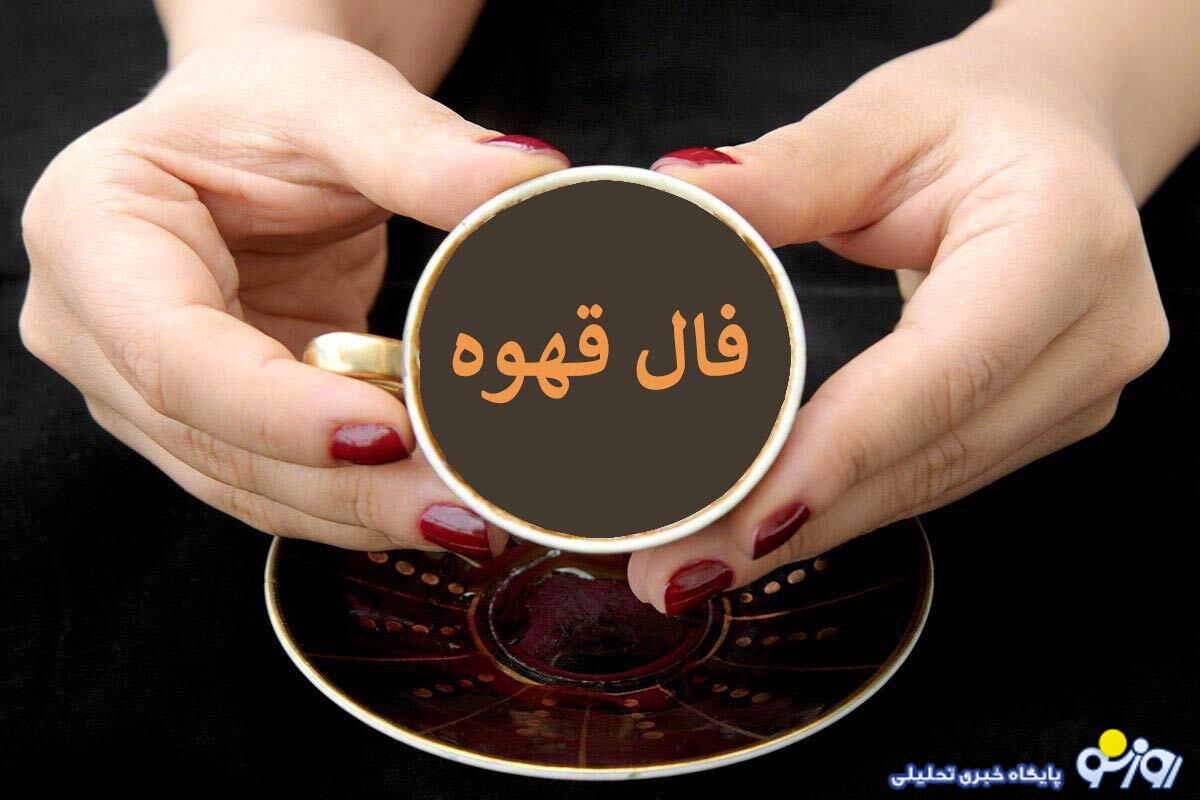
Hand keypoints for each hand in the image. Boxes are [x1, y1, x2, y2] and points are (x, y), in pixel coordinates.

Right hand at [19, 23, 568, 557]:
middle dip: (347, 489)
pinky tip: (437, 503)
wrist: (257, 127)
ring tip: (470, 517)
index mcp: (94, 235)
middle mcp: (99, 333)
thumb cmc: (269, 103)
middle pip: (218, 443)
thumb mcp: (334, 100)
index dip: (279, 412)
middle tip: (464, 510)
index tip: (388, 434)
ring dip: (363, 512)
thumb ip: (418, 146)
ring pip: (252, 486)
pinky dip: (361, 498)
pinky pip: (283, 482)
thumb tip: (526, 183)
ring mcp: (150, 391)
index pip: (175, 354)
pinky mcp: (215, 421)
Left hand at [629, 17, 1168, 612]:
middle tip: (675, 572)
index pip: (940, 370)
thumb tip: (675, 197)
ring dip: (812, 532)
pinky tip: (766, 531)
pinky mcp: (1046, 420)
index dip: (839, 454)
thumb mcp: (880, 120)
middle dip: (796, 525)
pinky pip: (934, 476)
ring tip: (697, 565)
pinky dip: (846, 504)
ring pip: (929, 485)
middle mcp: (1093, 335)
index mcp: (1063, 242)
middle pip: (929, 456)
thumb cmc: (975, 120)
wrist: (1055, 138)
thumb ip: (783, 170)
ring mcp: (1079, 392)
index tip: (742, 523)